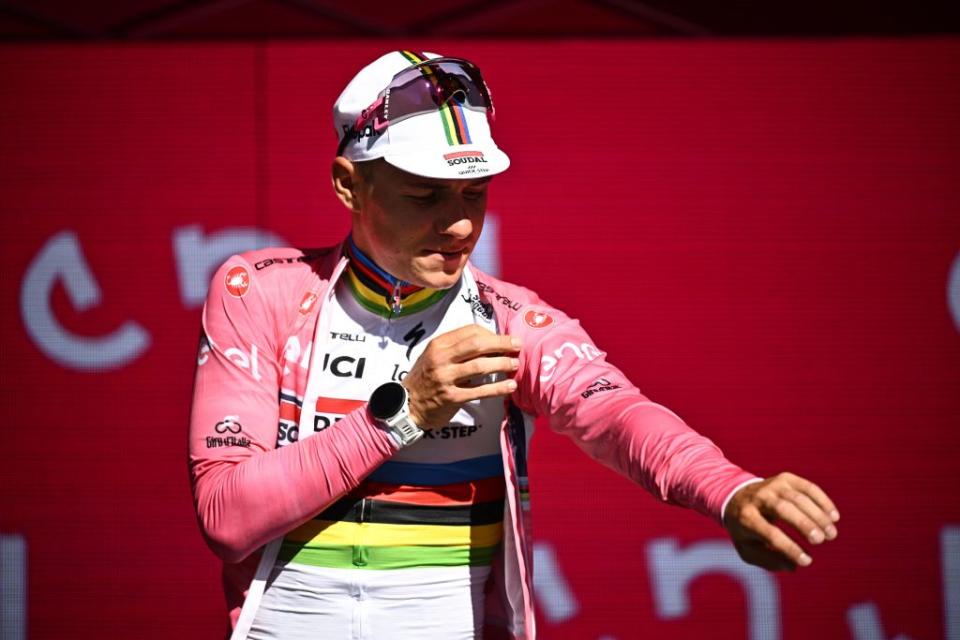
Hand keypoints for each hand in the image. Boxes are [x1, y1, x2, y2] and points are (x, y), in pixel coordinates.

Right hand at [403, 325, 520, 426]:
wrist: (407, 405)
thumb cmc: (426, 378)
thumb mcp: (435, 356)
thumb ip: (457, 349)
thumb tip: (490, 342)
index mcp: (439, 344)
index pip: (470, 332)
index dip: (491, 334)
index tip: (504, 339)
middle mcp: (441, 358)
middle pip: (477, 345)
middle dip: (501, 344)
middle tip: (517, 345)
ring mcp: (445, 378)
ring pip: (480, 367)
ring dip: (501, 364)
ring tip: (515, 364)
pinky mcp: (451, 397)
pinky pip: (480, 391)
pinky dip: (498, 388)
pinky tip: (510, 386)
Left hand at [723, 472, 839, 570]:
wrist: (736, 497)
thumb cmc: (745, 529)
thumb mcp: (747, 549)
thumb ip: (768, 560)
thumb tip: (793, 566)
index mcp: (746, 518)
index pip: (770, 534)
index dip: (790, 548)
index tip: (807, 561)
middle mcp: (758, 498)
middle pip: (784, 509)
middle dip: (804, 524)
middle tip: (821, 540)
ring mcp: (772, 485)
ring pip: (798, 498)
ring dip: (818, 515)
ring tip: (831, 534)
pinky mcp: (785, 479)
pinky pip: (807, 487)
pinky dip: (823, 501)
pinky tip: (834, 517)